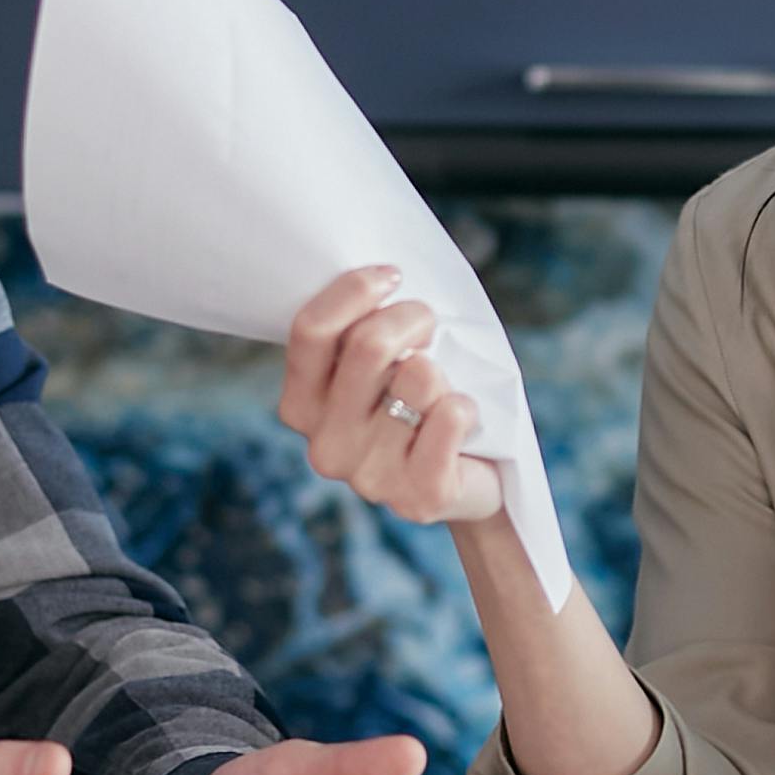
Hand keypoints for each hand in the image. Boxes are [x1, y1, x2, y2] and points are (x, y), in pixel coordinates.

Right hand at [279, 268, 505, 525]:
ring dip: (442, 371)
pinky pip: (449, 416)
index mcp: (302, 406)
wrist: (472, 477)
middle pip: (368, 346)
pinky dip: (466, 405)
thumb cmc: (421, 401)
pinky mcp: (418, 497)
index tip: (393, 277)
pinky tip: (463, 420)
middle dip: (412, 317)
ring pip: (417, 378)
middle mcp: (326, 445)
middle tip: (430, 324)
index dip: (355, 290)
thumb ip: (363, 328)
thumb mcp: (382, 361)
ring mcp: (369, 477)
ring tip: (441, 390)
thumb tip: (382, 278)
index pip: (310, 331)